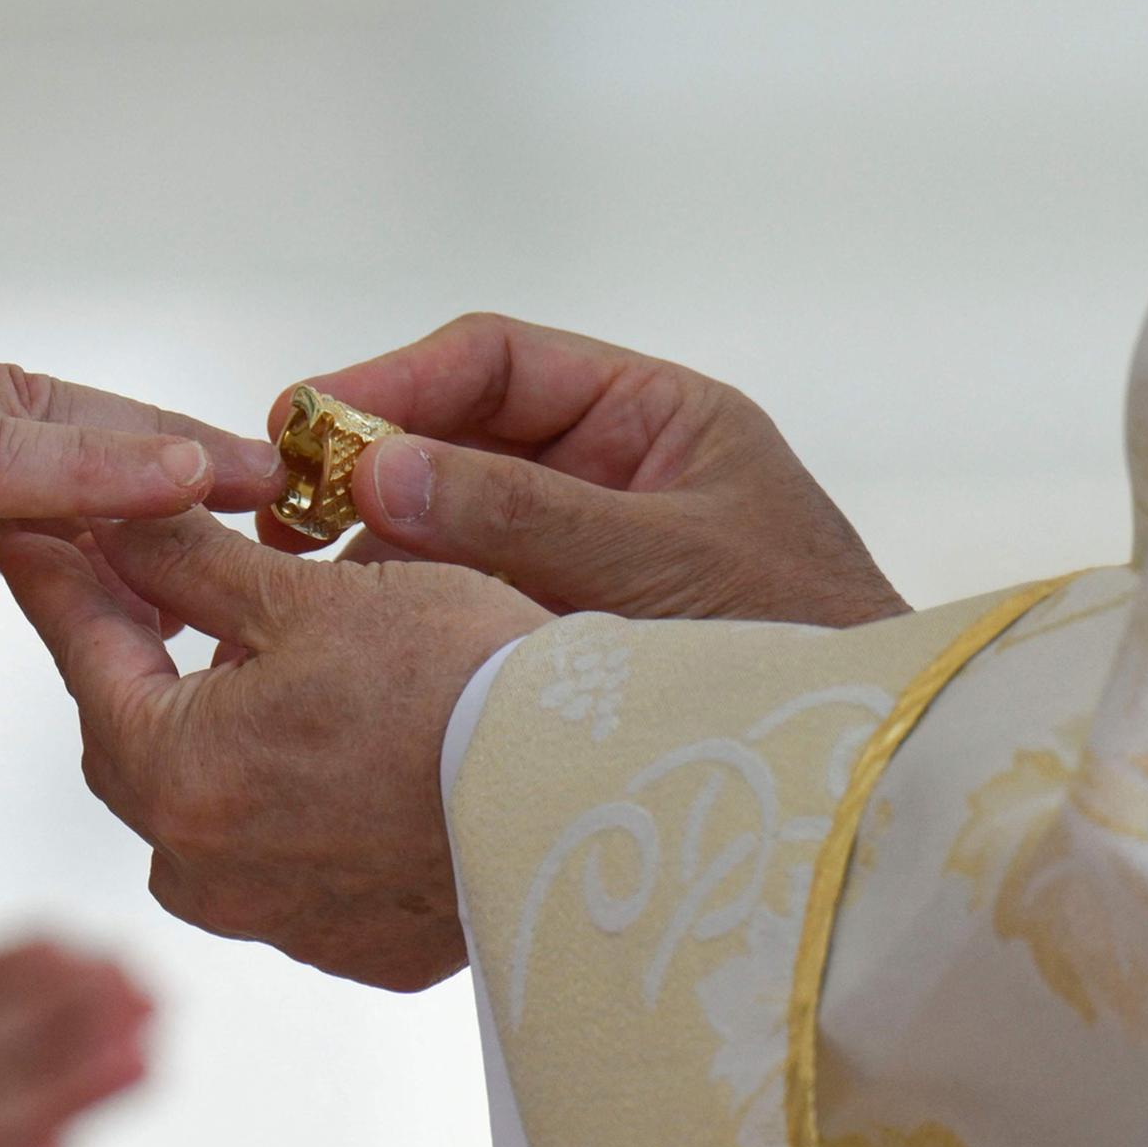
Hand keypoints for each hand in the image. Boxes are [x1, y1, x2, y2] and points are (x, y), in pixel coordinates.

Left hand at [0, 513, 550, 990]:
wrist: (599, 795)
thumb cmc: (462, 683)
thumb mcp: (310, 595)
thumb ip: (189, 560)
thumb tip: (112, 520)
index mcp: (174, 772)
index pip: (85, 650)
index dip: (64, 575)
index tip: (35, 528)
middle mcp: (207, 870)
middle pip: (141, 737)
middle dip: (148, 656)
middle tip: (162, 582)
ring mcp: (283, 921)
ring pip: (215, 807)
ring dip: (231, 735)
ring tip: (288, 665)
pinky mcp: (360, 947)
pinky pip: (294, 861)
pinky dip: (305, 801)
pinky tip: (360, 750)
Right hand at [260, 313, 906, 627]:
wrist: (868, 783)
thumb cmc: (804, 648)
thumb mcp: (659, 566)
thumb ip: (521, 514)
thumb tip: (377, 470)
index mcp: (648, 420)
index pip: (493, 363)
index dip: (392, 382)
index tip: (307, 422)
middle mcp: (603, 477)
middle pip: (454, 440)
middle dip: (364, 470)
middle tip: (279, 514)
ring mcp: (576, 560)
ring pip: (444, 529)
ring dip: (374, 551)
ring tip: (301, 589)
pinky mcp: (554, 643)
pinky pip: (462, 607)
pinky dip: (408, 619)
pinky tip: (357, 647)